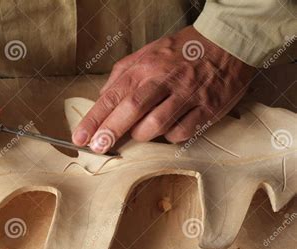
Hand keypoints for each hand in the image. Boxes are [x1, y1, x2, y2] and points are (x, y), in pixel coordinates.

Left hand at [72, 26, 255, 152]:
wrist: (227, 43)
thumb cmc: (181, 52)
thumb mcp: (147, 53)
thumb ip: (122, 75)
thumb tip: (102, 98)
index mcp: (145, 66)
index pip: (112, 96)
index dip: (94, 119)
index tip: (80, 137)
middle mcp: (164, 79)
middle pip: (131, 110)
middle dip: (110, 132)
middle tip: (98, 147)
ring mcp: (187, 94)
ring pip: (156, 124)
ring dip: (141, 135)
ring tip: (138, 134)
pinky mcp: (207, 108)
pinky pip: (181, 132)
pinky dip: (169, 136)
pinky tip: (168, 129)